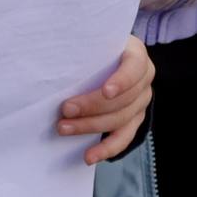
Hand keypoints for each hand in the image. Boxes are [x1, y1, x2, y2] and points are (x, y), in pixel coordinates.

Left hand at [57, 37, 154, 164]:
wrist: (108, 59)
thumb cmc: (95, 49)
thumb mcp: (92, 41)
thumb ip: (83, 48)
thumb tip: (52, 61)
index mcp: (137, 55)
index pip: (134, 68)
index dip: (122, 81)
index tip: (106, 91)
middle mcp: (144, 79)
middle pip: (123, 99)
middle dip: (92, 106)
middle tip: (65, 109)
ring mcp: (142, 102)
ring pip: (120, 120)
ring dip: (90, 126)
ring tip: (64, 128)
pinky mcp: (134, 120)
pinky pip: (123, 138)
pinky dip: (106, 149)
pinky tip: (89, 156)